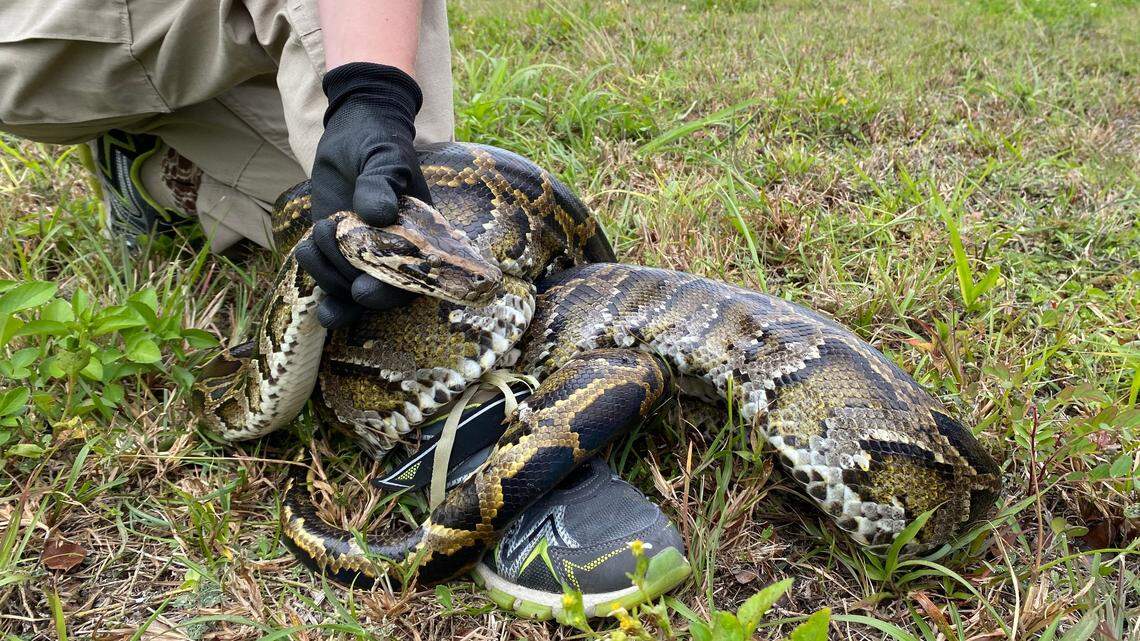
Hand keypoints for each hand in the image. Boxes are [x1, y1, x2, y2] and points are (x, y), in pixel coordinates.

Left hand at [295, 62, 428, 327]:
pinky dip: (314, 272)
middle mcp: (393, 253)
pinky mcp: (335, 250)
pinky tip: (307, 248)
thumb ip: (382, 183)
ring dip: (327, 274)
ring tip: (319, 231)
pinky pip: (326, 277)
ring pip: (346, 289)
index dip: (389, 293)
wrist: (353, 133)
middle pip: (377, 293)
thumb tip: (379, 215)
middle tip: (332, 264)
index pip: (412, 279)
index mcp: (418, 237)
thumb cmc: (379, 143)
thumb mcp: (385, 156)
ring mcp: (362, 255)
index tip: (363, 291)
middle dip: (351, 289)